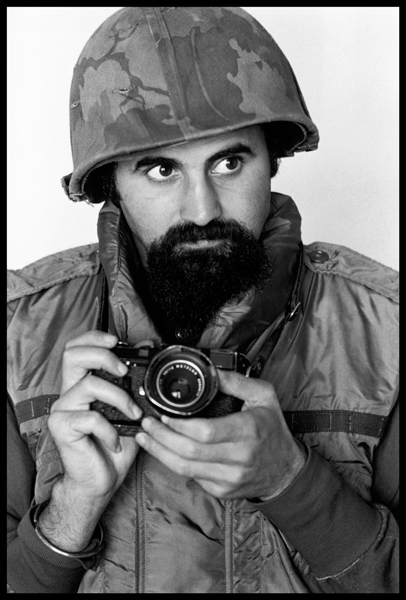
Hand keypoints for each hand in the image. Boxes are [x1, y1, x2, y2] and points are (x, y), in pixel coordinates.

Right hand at [48, 330, 141, 501]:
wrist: (101, 481)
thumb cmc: (114, 445)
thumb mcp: (131, 410)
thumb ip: (136, 383)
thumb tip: (148, 350)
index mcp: (83, 384)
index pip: (77, 348)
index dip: (94, 338)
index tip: (116, 341)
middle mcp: (70, 393)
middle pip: (72, 355)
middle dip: (103, 356)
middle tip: (124, 371)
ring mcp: (63, 409)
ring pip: (89, 384)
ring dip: (120, 398)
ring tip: (134, 415)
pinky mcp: (62, 428)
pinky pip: (89, 417)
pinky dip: (110, 430)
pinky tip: (116, 442)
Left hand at [135, 370, 305, 499]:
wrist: (285, 471)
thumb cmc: (273, 431)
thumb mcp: (264, 396)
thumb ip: (236, 382)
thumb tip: (211, 370)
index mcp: (248, 431)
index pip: (205, 432)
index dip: (179, 425)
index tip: (164, 415)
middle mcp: (239, 457)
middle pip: (190, 452)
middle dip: (162, 437)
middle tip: (147, 425)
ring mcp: (230, 478)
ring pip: (186, 468)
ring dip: (160, 453)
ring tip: (145, 438)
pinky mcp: (223, 491)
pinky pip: (192, 478)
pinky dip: (175, 464)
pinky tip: (165, 452)